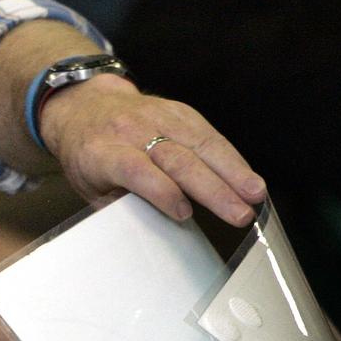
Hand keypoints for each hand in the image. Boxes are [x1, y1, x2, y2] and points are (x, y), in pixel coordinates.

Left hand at [40, 76, 265, 226]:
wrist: (85, 105)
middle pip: (177, 159)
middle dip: (212, 189)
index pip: (135, 170)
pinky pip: (209, 134)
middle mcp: (131, 130)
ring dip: (232, 171)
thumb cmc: (88, 154)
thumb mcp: (88, 186)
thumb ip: (116, 207)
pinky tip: (248, 177)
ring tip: (255, 195)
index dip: (161, 191)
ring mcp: (157, 117)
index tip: (184, 214)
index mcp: (101, 152)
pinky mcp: (178, 111)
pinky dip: (231, 158)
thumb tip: (147, 235)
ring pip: (200, 143)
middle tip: (238, 214)